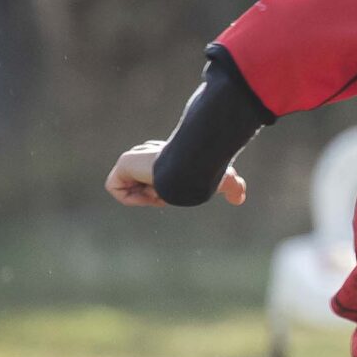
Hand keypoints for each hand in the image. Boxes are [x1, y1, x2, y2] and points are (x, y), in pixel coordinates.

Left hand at [106, 142, 243, 208]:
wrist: (192, 166)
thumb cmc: (208, 169)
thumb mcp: (224, 180)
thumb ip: (234, 188)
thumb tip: (240, 200)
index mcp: (166, 158)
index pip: (158, 181)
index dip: (166, 193)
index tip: (178, 192)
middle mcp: (147, 156)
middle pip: (145, 186)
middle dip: (157, 195)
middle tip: (169, 192)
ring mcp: (134, 160)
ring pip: (134, 190)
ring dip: (148, 196)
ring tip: (161, 189)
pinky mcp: (123, 164)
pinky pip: (117, 190)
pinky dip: (132, 198)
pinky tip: (149, 190)